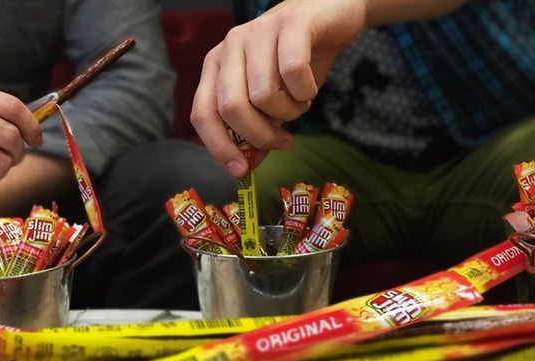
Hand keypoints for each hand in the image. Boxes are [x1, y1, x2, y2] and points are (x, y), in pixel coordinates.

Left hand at [190, 0, 365, 176]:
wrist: (331, 16)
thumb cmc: (297, 61)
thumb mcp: (272, 98)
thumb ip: (256, 129)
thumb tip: (247, 168)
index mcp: (217, 65)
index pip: (203, 113)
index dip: (219, 146)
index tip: (241, 170)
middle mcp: (230, 46)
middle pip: (232, 108)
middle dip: (260, 135)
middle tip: (282, 141)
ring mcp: (258, 31)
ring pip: (265, 95)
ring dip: (289, 112)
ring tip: (300, 102)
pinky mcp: (290, 24)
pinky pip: (293, 73)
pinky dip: (306, 91)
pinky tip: (310, 88)